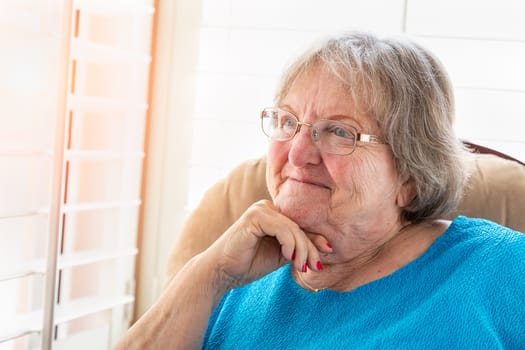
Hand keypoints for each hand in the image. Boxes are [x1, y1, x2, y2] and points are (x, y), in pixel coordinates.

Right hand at [206, 200, 329, 289]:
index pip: (300, 226)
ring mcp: (260, 209)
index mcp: (273, 214)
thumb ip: (298, 248)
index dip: (315, 240)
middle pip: (298, 227)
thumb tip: (328, 246)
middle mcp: (267, 207)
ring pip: (293, 228)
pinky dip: (289, 244)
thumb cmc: (249, 264)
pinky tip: (288, 258)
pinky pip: (282, 228)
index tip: (326, 256)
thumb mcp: (281, 255)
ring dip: (301, 250)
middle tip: (314, 267)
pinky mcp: (254, 216)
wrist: (222, 272)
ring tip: (301, 267)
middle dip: (310, 249)